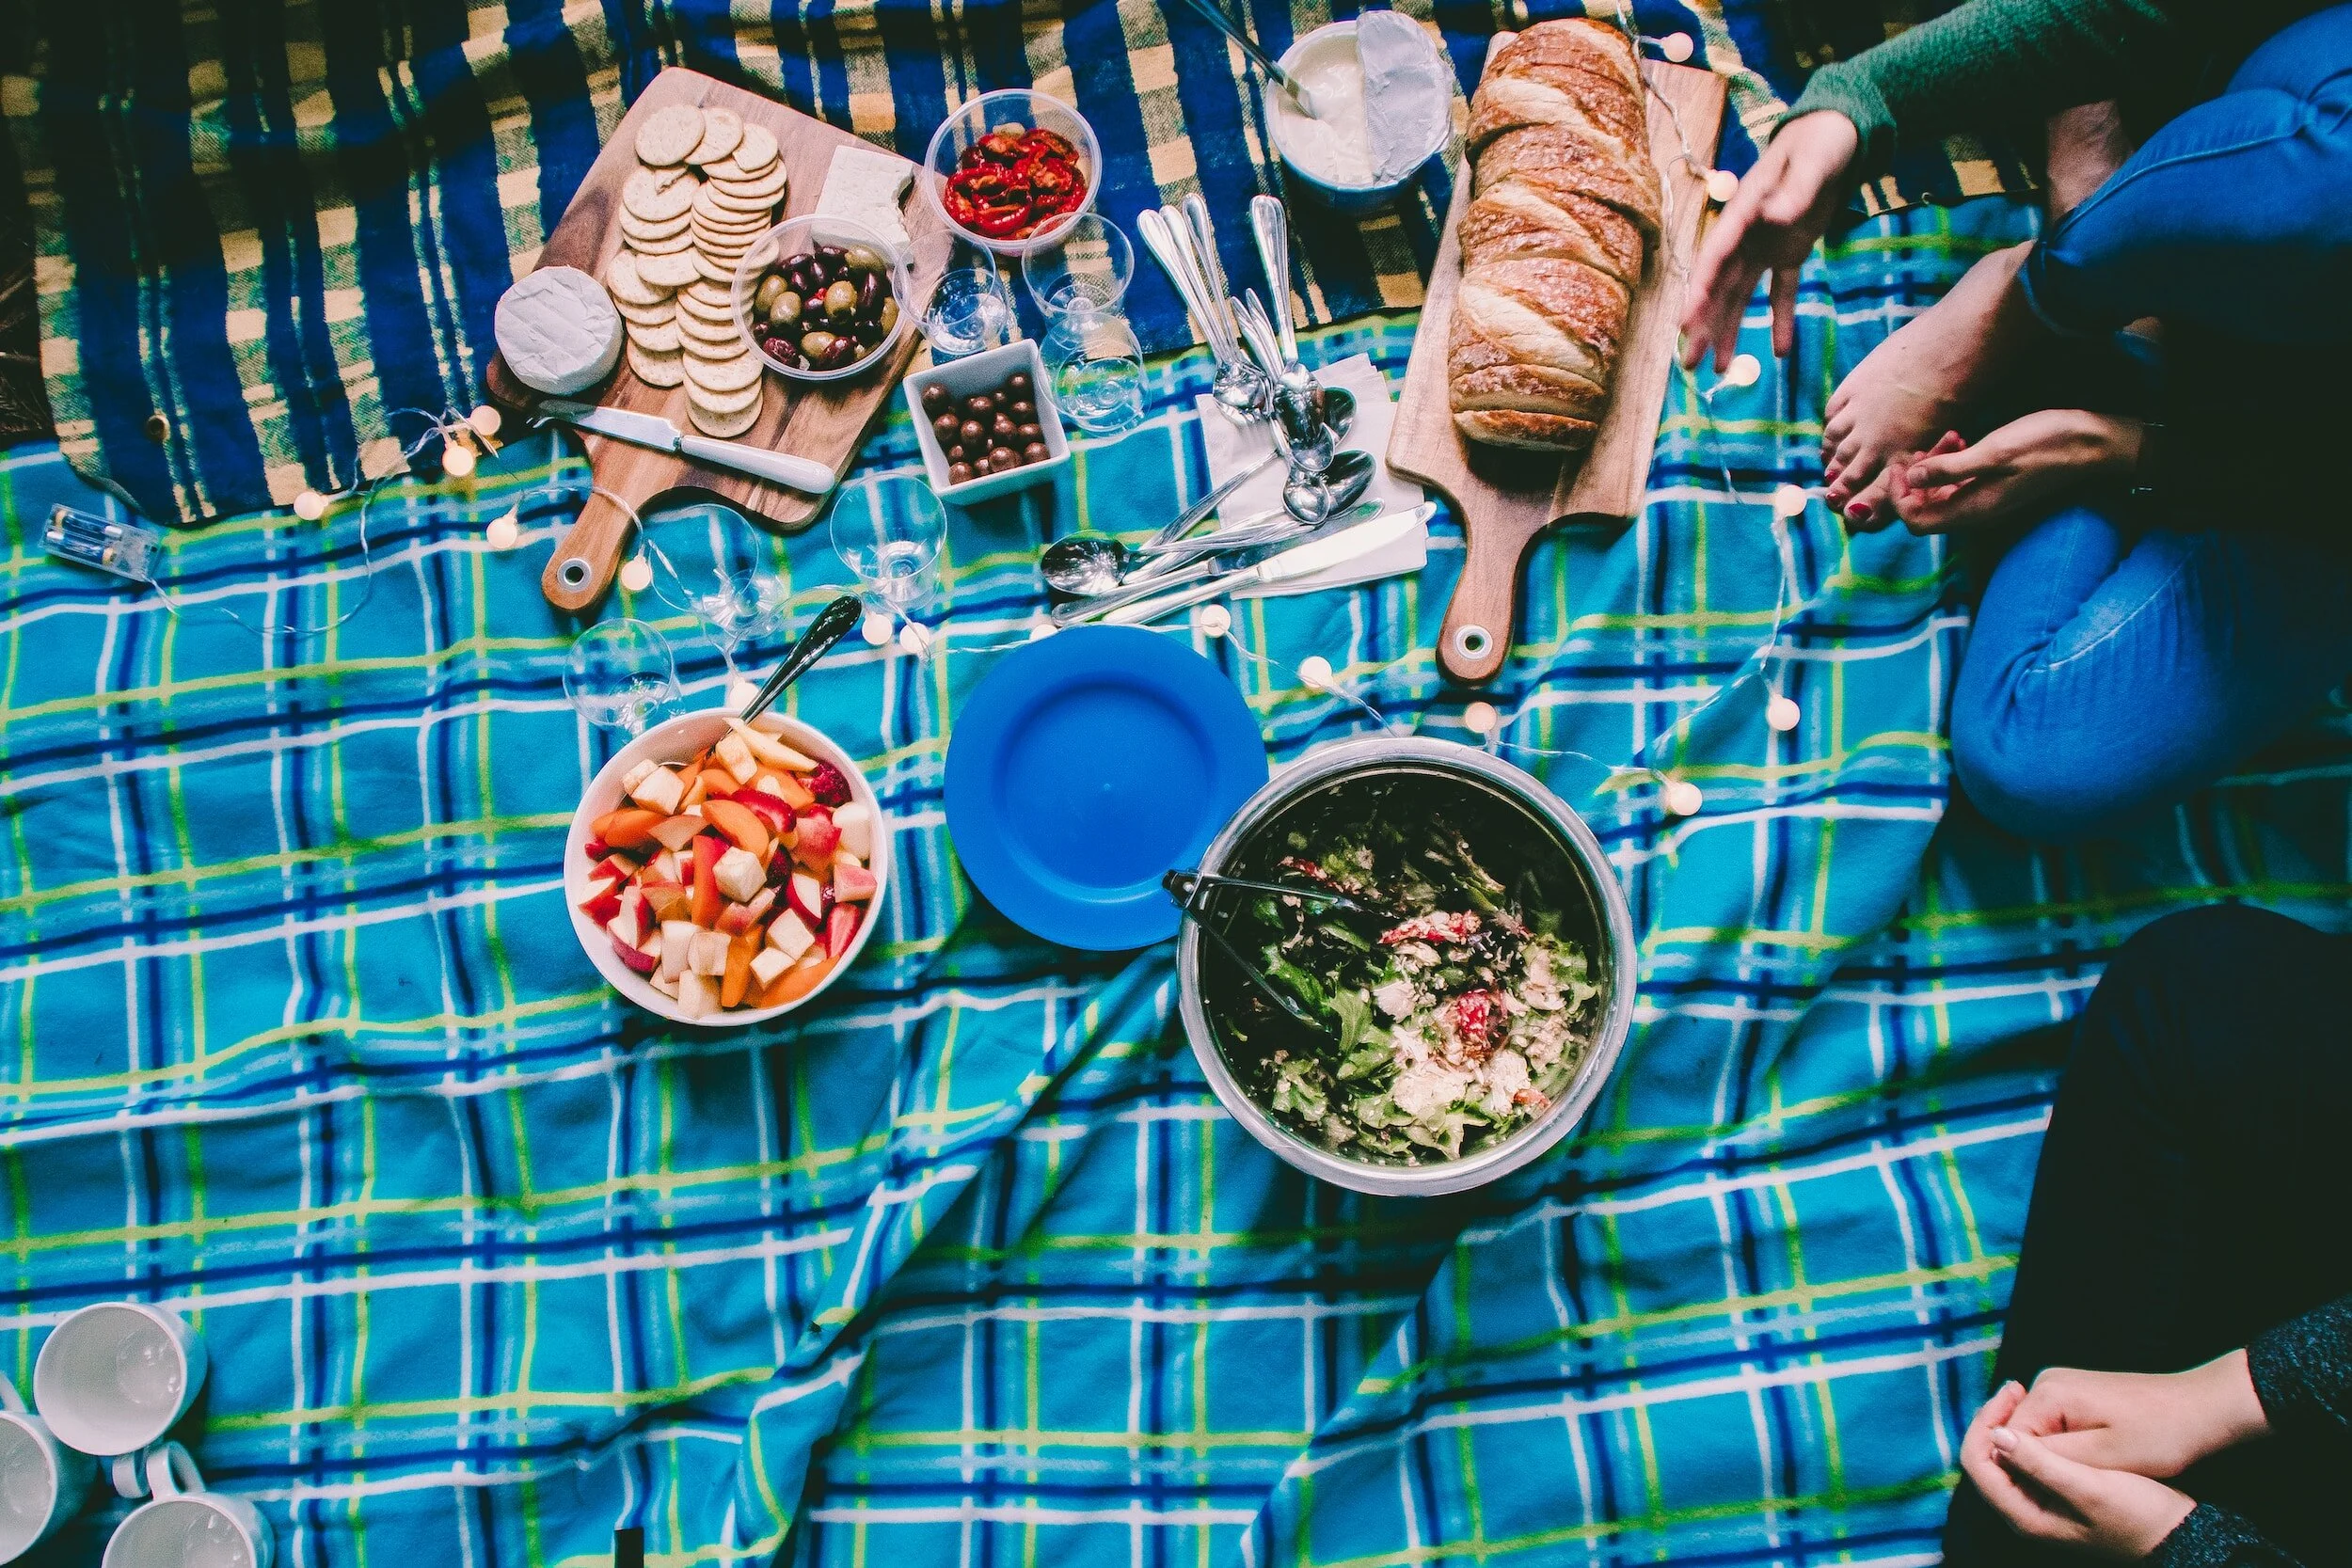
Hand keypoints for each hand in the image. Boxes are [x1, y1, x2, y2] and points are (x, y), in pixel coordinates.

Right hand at [1680, 112, 1859, 371]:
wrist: (1839, 133)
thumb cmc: (1820, 142)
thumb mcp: (1812, 162)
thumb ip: (1796, 189)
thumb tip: (1776, 215)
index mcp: (1744, 211)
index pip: (1715, 256)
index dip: (1698, 290)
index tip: (1685, 322)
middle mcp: (1746, 235)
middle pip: (1718, 286)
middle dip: (1703, 325)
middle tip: (1689, 364)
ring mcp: (1763, 246)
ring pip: (1739, 296)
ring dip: (1729, 331)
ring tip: (1719, 372)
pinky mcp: (1788, 252)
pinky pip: (1781, 292)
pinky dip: (1782, 320)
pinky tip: (1781, 353)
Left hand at [1881, 410, 2143, 532]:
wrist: (2093, 442)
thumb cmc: (2046, 444)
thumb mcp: (1993, 453)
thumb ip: (1950, 469)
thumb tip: (1911, 478)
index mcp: (1973, 510)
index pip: (1916, 522)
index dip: (1900, 497)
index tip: (1902, 464)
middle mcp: (1977, 511)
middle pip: (1924, 507)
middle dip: (1916, 478)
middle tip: (1926, 446)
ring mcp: (1986, 498)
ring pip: (1941, 491)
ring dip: (1935, 465)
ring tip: (1950, 436)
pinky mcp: (1995, 484)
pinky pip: (1960, 481)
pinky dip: (1953, 462)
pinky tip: (1961, 438)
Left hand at [1962, 1383, 2197, 1559]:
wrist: (2178, 1532)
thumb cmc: (2138, 1514)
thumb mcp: (2088, 1488)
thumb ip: (2040, 1464)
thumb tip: (1996, 1436)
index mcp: (2024, 1515)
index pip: (1978, 1464)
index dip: (1984, 1425)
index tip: (2007, 1394)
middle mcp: (2025, 1511)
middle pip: (1988, 1457)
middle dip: (1996, 1420)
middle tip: (2015, 1387)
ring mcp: (2041, 1501)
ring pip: (2008, 1455)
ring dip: (2013, 1423)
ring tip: (2025, 1393)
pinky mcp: (2057, 1490)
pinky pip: (2029, 1456)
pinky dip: (2032, 1433)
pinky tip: (2047, 1414)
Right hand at [2008, 1353, 2269, 1478]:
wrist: (2204, 1407)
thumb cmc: (2161, 1434)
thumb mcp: (2104, 1457)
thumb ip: (2047, 1455)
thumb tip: (1996, 1446)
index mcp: (2048, 1393)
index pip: (2006, 1438)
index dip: (2023, 1472)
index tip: (2056, 1493)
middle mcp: (2047, 1381)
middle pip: (2019, 1434)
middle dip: (2040, 1463)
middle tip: (2081, 1484)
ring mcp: (2061, 1384)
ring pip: (2037, 1433)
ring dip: (2057, 1457)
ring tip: (2093, 1473)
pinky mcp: (2076, 1392)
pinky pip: (2055, 1426)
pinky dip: (2070, 1447)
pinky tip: (2097, 1460)